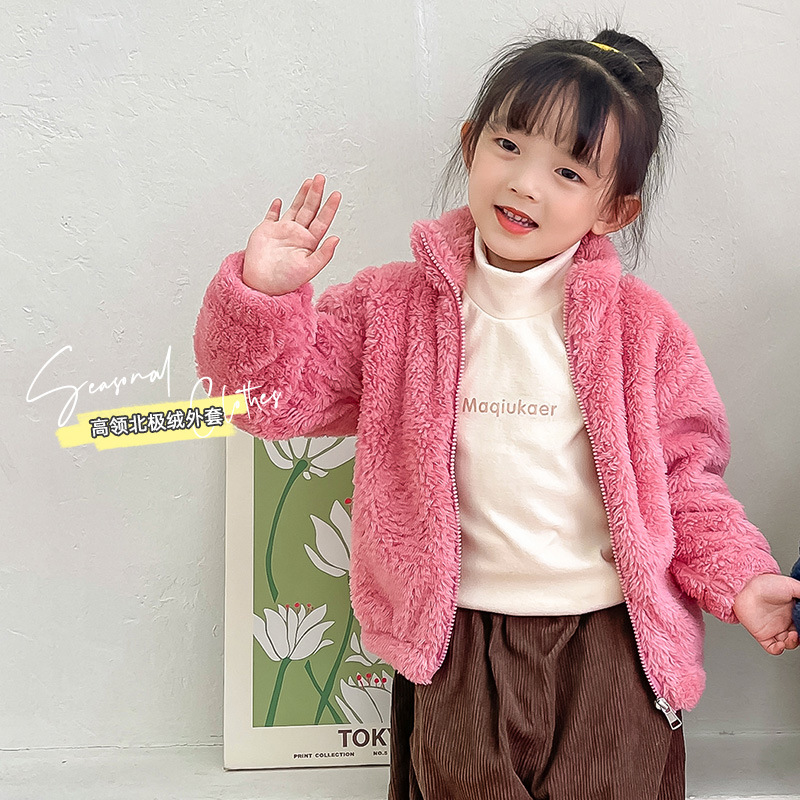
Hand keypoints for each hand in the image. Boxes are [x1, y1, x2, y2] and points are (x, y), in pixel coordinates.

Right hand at [243, 174, 341, 294]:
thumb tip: (337, 239)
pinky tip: (279, 201)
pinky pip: (272, 216)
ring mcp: (282, 232)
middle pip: (310, 210)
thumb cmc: (285, 281)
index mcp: (309, 243)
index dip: (329, 207)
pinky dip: (275, 208)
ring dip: (302, 196)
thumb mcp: (309, 269)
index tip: (336, 194)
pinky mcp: (266, 231)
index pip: (322, 221)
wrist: (261, 284)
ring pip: (295, 209)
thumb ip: (324, 254)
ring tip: (309, 182)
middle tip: (321, 179)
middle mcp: (297, 235)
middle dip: (316, 194)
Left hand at [732, 573, 799, 654]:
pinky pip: (771, 648)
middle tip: (799, 632)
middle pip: (797, 637)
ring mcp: (773, 628)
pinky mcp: (761, 634)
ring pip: (787, 644)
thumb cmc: (765, 584)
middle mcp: (783, 621)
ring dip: (792, 644)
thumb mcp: (791, 586)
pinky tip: (781, 644)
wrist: (745, 587)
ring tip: (791, 636)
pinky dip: (778, 650)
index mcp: (792, 612)